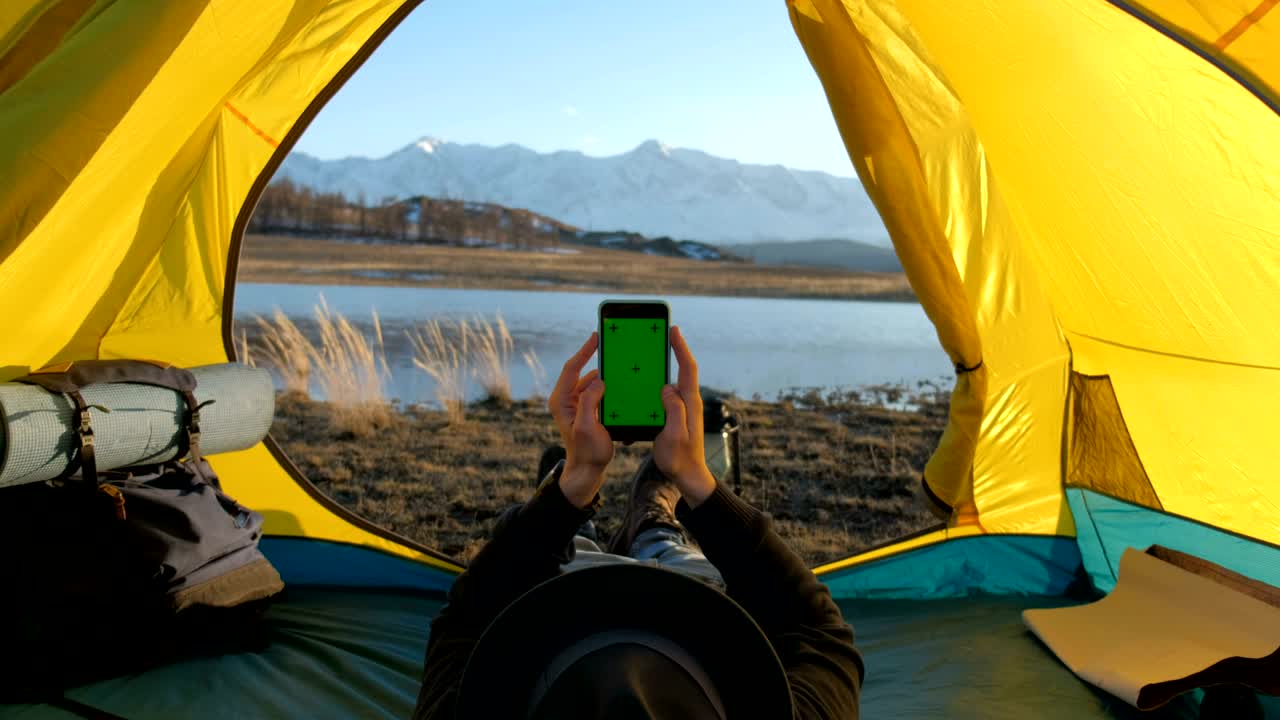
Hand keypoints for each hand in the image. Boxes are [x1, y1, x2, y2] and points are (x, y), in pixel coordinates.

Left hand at [548, 333, 612, 507]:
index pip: (571, 368)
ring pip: (589, 381)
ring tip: (617, 364)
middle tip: (610, 346)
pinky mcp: (585, 410)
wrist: (587, 471)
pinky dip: (606, 386)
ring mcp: (575, 404)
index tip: (596, 337)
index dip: (584, 351)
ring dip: (602, 374)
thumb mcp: (588, 427)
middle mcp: (565, 399)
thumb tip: (598, 380)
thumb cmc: (587, 452)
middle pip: (579, 371)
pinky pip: (595, 391)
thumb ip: (590, 401)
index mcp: (561, 401)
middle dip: (594, 358)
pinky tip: (618, 384)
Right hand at [654, 327, 716, 506]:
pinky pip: (670, 395)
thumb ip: (674, 410)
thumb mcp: (674, 436)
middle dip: (675, 350)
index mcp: (690, 403)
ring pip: (676, 381)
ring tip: (652, 355)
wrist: (688, 476)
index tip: (673, 330)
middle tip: (662, 334)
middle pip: (684, 370)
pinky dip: (661, 384)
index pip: (688, 369)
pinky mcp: (678, 416)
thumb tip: (667, 387)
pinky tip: (649, 385)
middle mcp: (689, 402)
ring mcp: (685, 409)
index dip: (681, 348)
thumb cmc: (680, 459)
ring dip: (667, 366)